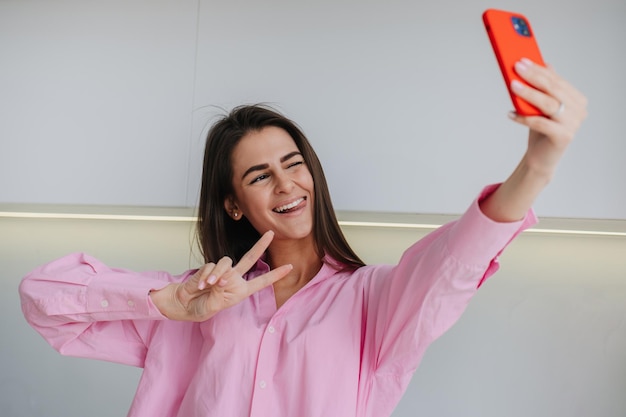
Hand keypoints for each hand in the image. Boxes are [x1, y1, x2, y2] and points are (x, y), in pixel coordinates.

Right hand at [150, 231, 291, 320]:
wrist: (184, 304)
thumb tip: (223, 277)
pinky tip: (201, 286)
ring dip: (218, 273)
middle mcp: (234, 278)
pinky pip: (211, 266)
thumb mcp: (214, 305)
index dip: (276, 275)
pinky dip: (206, 276)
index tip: (290, 267)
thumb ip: (220, 291)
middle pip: (250, 258)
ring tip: (210, 285)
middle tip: (271, 233)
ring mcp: (222, 272)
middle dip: (261, 245)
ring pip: (226, 262)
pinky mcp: (209, 267)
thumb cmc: (202, 308)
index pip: (262, 281)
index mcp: (241, 290)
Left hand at [508, 58, 587, 176]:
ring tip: (512, 86)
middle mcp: (579, 110)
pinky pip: (541, 123)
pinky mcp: (564, 137)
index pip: (557, 80)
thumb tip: (540, 64)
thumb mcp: (541, 106)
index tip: (522, 61)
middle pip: (553, 90)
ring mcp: (573, 124)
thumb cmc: (540, 130)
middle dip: (533, 77)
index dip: (539, 70)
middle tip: (516, 68)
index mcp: (577, 99)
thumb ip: (544, 87)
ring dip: (528, 94)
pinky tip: (510, 114)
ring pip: (548, 104)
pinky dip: (524, 118)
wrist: (540, 158)